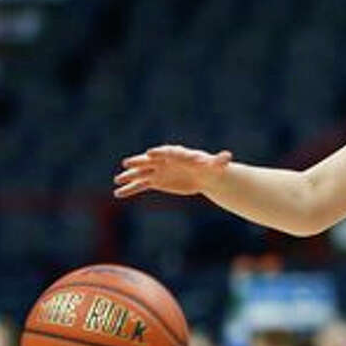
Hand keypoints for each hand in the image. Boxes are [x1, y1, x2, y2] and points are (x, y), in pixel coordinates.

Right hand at [114, 145, 231, 197]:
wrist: (204, 176)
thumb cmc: (209, 168)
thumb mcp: (215, 165)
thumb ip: (218, 161)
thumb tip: (228, 157)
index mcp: (177, 153)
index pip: (166, 151)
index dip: (159, 152)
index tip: (150, 153)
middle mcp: (164, 160)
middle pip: (149, 160)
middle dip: (139, 161)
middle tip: (127, 164)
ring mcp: (157, 170)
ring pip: (141, 173)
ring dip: (130, 176)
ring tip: (117, 180)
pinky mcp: (155, 181)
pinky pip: (140, 185)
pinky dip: (130, 189)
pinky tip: (118, 194)